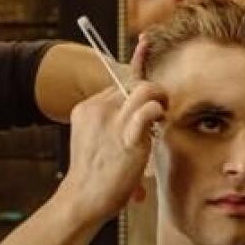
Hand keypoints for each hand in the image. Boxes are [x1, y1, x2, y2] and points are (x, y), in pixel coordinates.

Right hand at [56, 39, 165, 224]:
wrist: (81, 200)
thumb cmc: (94, 177)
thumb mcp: (96, 142)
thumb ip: (112, 125)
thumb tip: (141, 119)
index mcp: (87, 108)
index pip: (118, 81)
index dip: (137, 65)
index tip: (145, 43)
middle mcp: (97, 110)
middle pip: (134, 84)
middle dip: (152, 94)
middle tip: (161, 108)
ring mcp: (111, 122)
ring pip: (144, 90)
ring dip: (159, 99)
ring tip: (162, 113)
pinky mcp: (127, 138)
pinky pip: (148, 111)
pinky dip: (157, 111)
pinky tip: (158, 121)